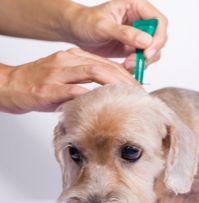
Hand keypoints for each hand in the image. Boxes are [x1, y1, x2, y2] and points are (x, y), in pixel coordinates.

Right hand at [0, 48, 138, 113]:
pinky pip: (76, 90)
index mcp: (73, 56)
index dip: (124, 74)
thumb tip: (106, 92)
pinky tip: (105, 103)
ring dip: (114, 85)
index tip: (136, 86)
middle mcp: (68, 60)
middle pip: (104, 66)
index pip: (105, 63)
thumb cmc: (40, 84)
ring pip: (94, 73)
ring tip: (128, 96)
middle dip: (125, 79)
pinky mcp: (50, 87)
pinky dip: (93, 95)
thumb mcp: (65, 77)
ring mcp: (59, 72)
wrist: (11, 86)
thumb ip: (84, 81)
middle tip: (139, 92)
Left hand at [64, 0, 167, 69]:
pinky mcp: (132, 48)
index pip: (159, 22)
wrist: (77, 32)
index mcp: (136, 7)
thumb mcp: (103, 26)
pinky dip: (136, 65)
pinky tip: (124, 66)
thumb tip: (146, 41)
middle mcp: (140, 20)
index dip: (158, 38)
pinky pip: (141, 59)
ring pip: (152, 51)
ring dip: (142, 61)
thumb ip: (125, 33)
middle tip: (132, 61)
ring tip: (126, 64)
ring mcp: (137, 35)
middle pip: (158, 38)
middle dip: (149, 53)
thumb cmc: (86, 22)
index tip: (146, 53)